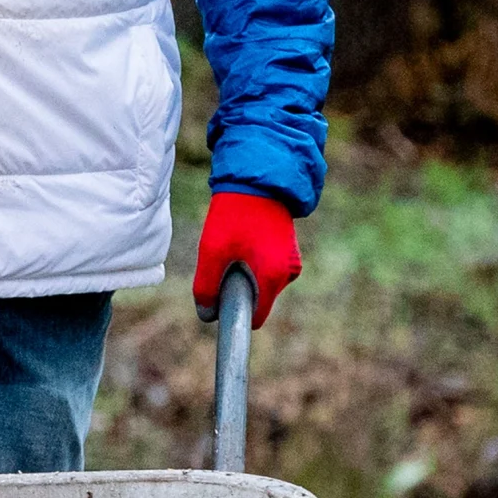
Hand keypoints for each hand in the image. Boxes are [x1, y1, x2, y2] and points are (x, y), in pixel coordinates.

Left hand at [195, 192, 299, 328]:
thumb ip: (206, 287)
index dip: (234, 315)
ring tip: (234, 247)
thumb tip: (207, 315)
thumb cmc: (234, 214)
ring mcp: (291, 262)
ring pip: (260, 285)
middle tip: (223, 262)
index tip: (219, 301)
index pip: (255, 318)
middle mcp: (288, 273)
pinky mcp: (288, 252)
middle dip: (237, 291)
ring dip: (244, 275)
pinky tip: (243, 241)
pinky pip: (266, 270)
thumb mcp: (212, 250)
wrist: (258, 179)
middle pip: (257, 301)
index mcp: (273, 277)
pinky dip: (252, 264)